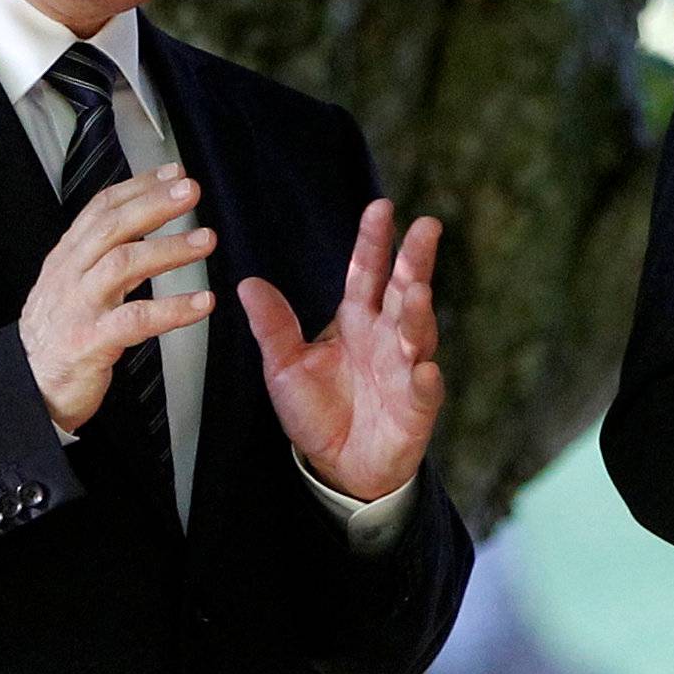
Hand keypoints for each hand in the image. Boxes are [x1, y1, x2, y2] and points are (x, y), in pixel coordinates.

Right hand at [20, 165, 215, 432]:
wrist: (26, 387)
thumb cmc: (57, 336)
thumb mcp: (70, 286)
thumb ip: (101, 255)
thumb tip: (142, 224)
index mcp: (67, 258)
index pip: (101, 209)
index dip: (138, 187)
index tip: (172, 173)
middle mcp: (71, 275)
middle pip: (113, 227)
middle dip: (154, 205)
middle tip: (191, 191)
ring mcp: (79, 307)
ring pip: (124, 264)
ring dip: (169, 249)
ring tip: (206, 240)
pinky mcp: (91, 341)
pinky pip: (137, 319)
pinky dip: (172, 309)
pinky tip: (201, 303)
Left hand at [236, 198, 443, 503]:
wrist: (339, 465)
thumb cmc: (317, 411)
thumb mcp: (284, 366)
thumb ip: (273, 327)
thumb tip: (247, 283)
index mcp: (356, 320)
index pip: (366, 273)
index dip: (373, 242)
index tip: (381, 208)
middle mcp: (386, 337)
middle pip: (404, 290)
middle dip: (415, 260)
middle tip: (426, 226)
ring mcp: (405, 369)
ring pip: (418, 333)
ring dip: (420, 313)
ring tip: (418, 292)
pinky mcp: (415, 407)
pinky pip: (423, 390)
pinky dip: (425, 379)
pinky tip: (425, 369)